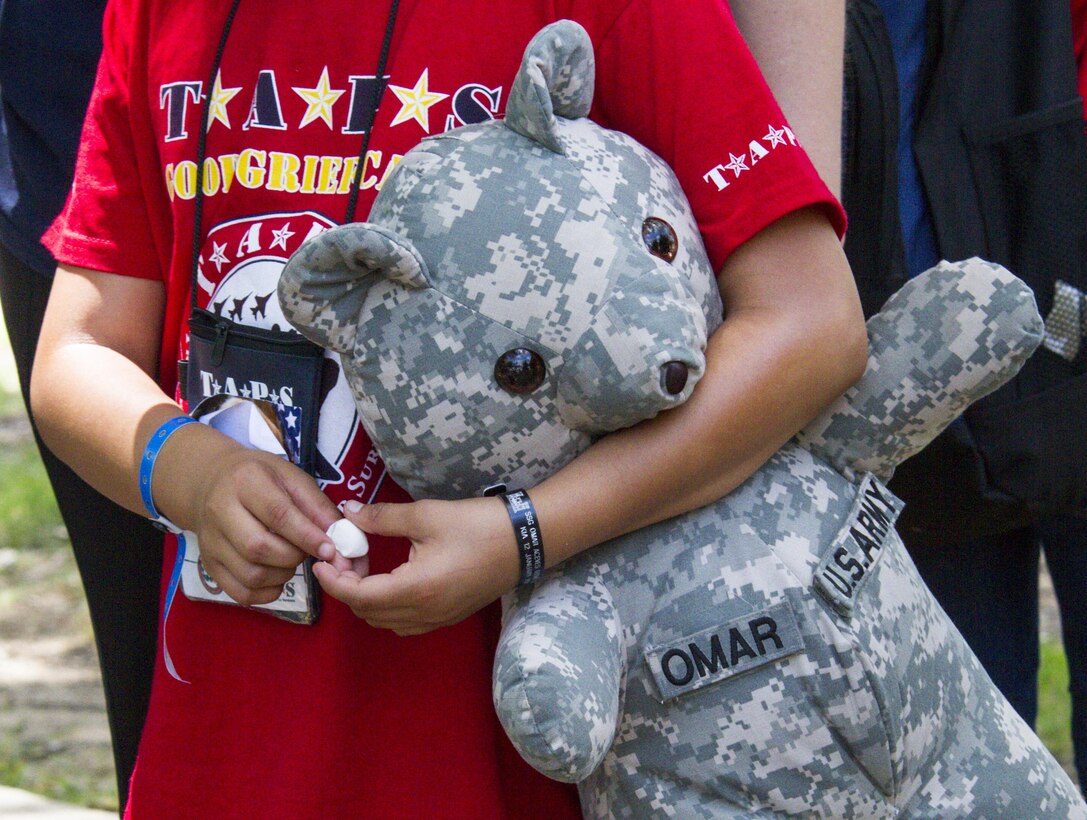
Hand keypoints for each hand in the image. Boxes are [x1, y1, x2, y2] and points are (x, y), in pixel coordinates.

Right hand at [156, 425, 340, 605]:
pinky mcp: (209, 564)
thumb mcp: (291, 478)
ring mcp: (210, 541)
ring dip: (283, 575)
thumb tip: (341, 539)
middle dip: (294, 556)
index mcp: (245, 481)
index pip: (277, 515)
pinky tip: (277, 576)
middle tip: (307, 551)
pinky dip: (267, 593)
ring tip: (291, 559)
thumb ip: (317, 506)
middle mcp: (220, 511)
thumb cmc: (260, 478)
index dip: (307, 536)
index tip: (330, 549)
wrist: (211, 482)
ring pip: (251, 574)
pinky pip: (240, 593)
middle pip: (259, 548)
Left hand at [313, 497, 520, 635]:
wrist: (527, 540)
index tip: (320, 560)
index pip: (358, 596)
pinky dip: (387, 606)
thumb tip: (347, 512)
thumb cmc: (478, 525)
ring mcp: (438, 619)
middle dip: (347, 587)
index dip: (333, 581)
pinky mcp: (449, 617)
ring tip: (364, 565)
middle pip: (368, 613)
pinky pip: (405, 622)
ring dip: (366, 599)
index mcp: (415, 590)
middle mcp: (424, 613)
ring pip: (385, 621)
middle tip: (344, 555)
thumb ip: (382, 518)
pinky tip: (389, 579)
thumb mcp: (426, 515)